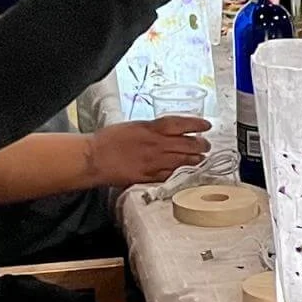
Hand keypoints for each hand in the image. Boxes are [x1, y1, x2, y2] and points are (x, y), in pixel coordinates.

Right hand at [86, 118, 209, 188]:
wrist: (94, 157)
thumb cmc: (109, 139)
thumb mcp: (134, 126)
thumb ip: (152, 129)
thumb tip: (168, 131)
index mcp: (152, 129)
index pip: (181, 124)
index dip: (197, 124)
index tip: (207, 125)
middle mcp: (157, 145)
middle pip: (188, 144)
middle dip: (202, 145)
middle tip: (207, 145)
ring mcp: (155, 162)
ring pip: (184, 161)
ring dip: (196, 160)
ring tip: (201, 159)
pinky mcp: (150, 177)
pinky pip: (171, 175)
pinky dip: (182, 172)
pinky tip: (187, 171)